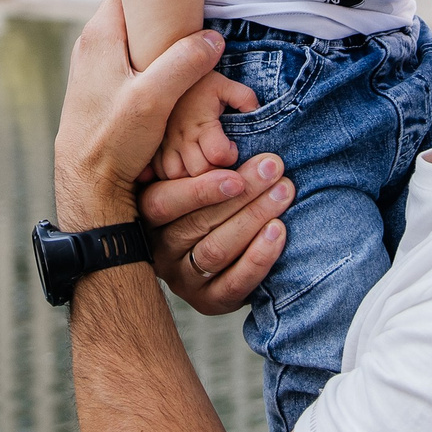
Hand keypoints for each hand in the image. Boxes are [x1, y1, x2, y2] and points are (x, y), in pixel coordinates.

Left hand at [55, 0, 228, 228]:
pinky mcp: (102, 85)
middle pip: (131, 5)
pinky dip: (153, 51)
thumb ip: (184, 64)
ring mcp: (95, 64)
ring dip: (159, 29)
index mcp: (100, 35)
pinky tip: (173, 63)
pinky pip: (132, 54)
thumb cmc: (113, 141)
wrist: (88, 185)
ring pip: (133, 31)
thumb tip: (213, 38)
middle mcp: (92, 43)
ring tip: (191, 25)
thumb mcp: (154, 100)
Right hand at [140, 151, 292, 315]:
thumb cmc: (210, 204)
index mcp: (148, 217)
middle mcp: (160, 251)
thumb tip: (229, 128)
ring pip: (216, 249)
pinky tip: (279, 231)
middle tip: (274, 168)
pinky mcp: (209, 302)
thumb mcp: (193, 180)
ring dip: (253, 218)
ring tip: (284, 193)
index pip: (164, 203)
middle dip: (242, 194)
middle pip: (197, 223)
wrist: (224, 261)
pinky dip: (259, 256)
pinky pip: (234, 282)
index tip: (235, 174)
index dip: (199, 190)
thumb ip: (199, 161)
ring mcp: (183, 280)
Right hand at [147, 66, 258, 182]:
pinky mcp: (154, 149)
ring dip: (192, 176)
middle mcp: (181, 137)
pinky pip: (160, 173)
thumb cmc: (201, 83)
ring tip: (203, 163)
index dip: (230, 155)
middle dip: (214, 171)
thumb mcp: (225, 85)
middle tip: (220, 159)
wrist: (167, 76)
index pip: (218, 155)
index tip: (232, 147)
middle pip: (199, 172)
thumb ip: (245, 97)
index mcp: (200, 123)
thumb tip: (257, 112)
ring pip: (177, 176)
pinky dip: (174, 175)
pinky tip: (184, 166)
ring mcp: (165, 145)